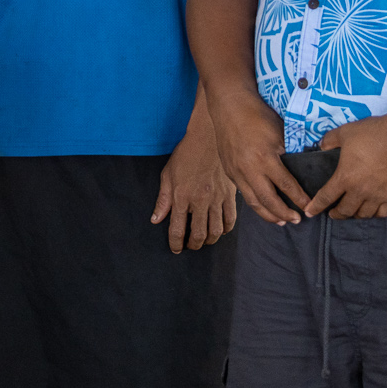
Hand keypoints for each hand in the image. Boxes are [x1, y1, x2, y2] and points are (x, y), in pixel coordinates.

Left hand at [152, 122, 237, 251]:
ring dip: (209, 240)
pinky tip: (220, 231)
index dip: (175, 243)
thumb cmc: (185, 155)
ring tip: (204, 241)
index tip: (176, 249)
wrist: (208, 138)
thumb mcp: (167, 174)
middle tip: (190, 246)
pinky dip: (225, 230)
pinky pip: (230, 219)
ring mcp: (217, 199)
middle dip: (193, 245)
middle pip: (199, 234)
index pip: (177, 228)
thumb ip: (163, 199)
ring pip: (216, 230)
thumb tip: (156, 219)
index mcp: (181, 196)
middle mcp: (199, 200)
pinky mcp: (230, 195)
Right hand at [212, 91, 308, 225]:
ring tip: (281, 221)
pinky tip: (263, 206)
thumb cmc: (257, 115)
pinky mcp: (229, 170)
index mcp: (265, 159)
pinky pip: (243, 193)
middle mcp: (249, 169)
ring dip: (268, 214)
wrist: (229, 105)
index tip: (310, 207)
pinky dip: (255, 203)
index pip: (286, 186)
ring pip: (253, 202)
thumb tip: (302, 168)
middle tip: (297, 220)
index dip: (299, 199)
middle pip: (268, 201)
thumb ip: (289, 153)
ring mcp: (236, 171)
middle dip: (284, 214)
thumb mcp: (279, 132)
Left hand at [305, 115, 386, 219]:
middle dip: (336, 214)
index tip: (309, 212)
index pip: (326, 197)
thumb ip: (329, 141)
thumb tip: (321, 146)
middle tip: (332, 213)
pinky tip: (372, 211)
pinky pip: (383, 213)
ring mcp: (379, 195)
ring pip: (364, 214)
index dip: (316, 206)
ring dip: (355, 215)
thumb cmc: (373, 134)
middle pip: (345, 211)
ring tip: (352, 212)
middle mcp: (360, 191)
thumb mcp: (345, 132)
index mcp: (345, 177)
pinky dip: (375, 214)